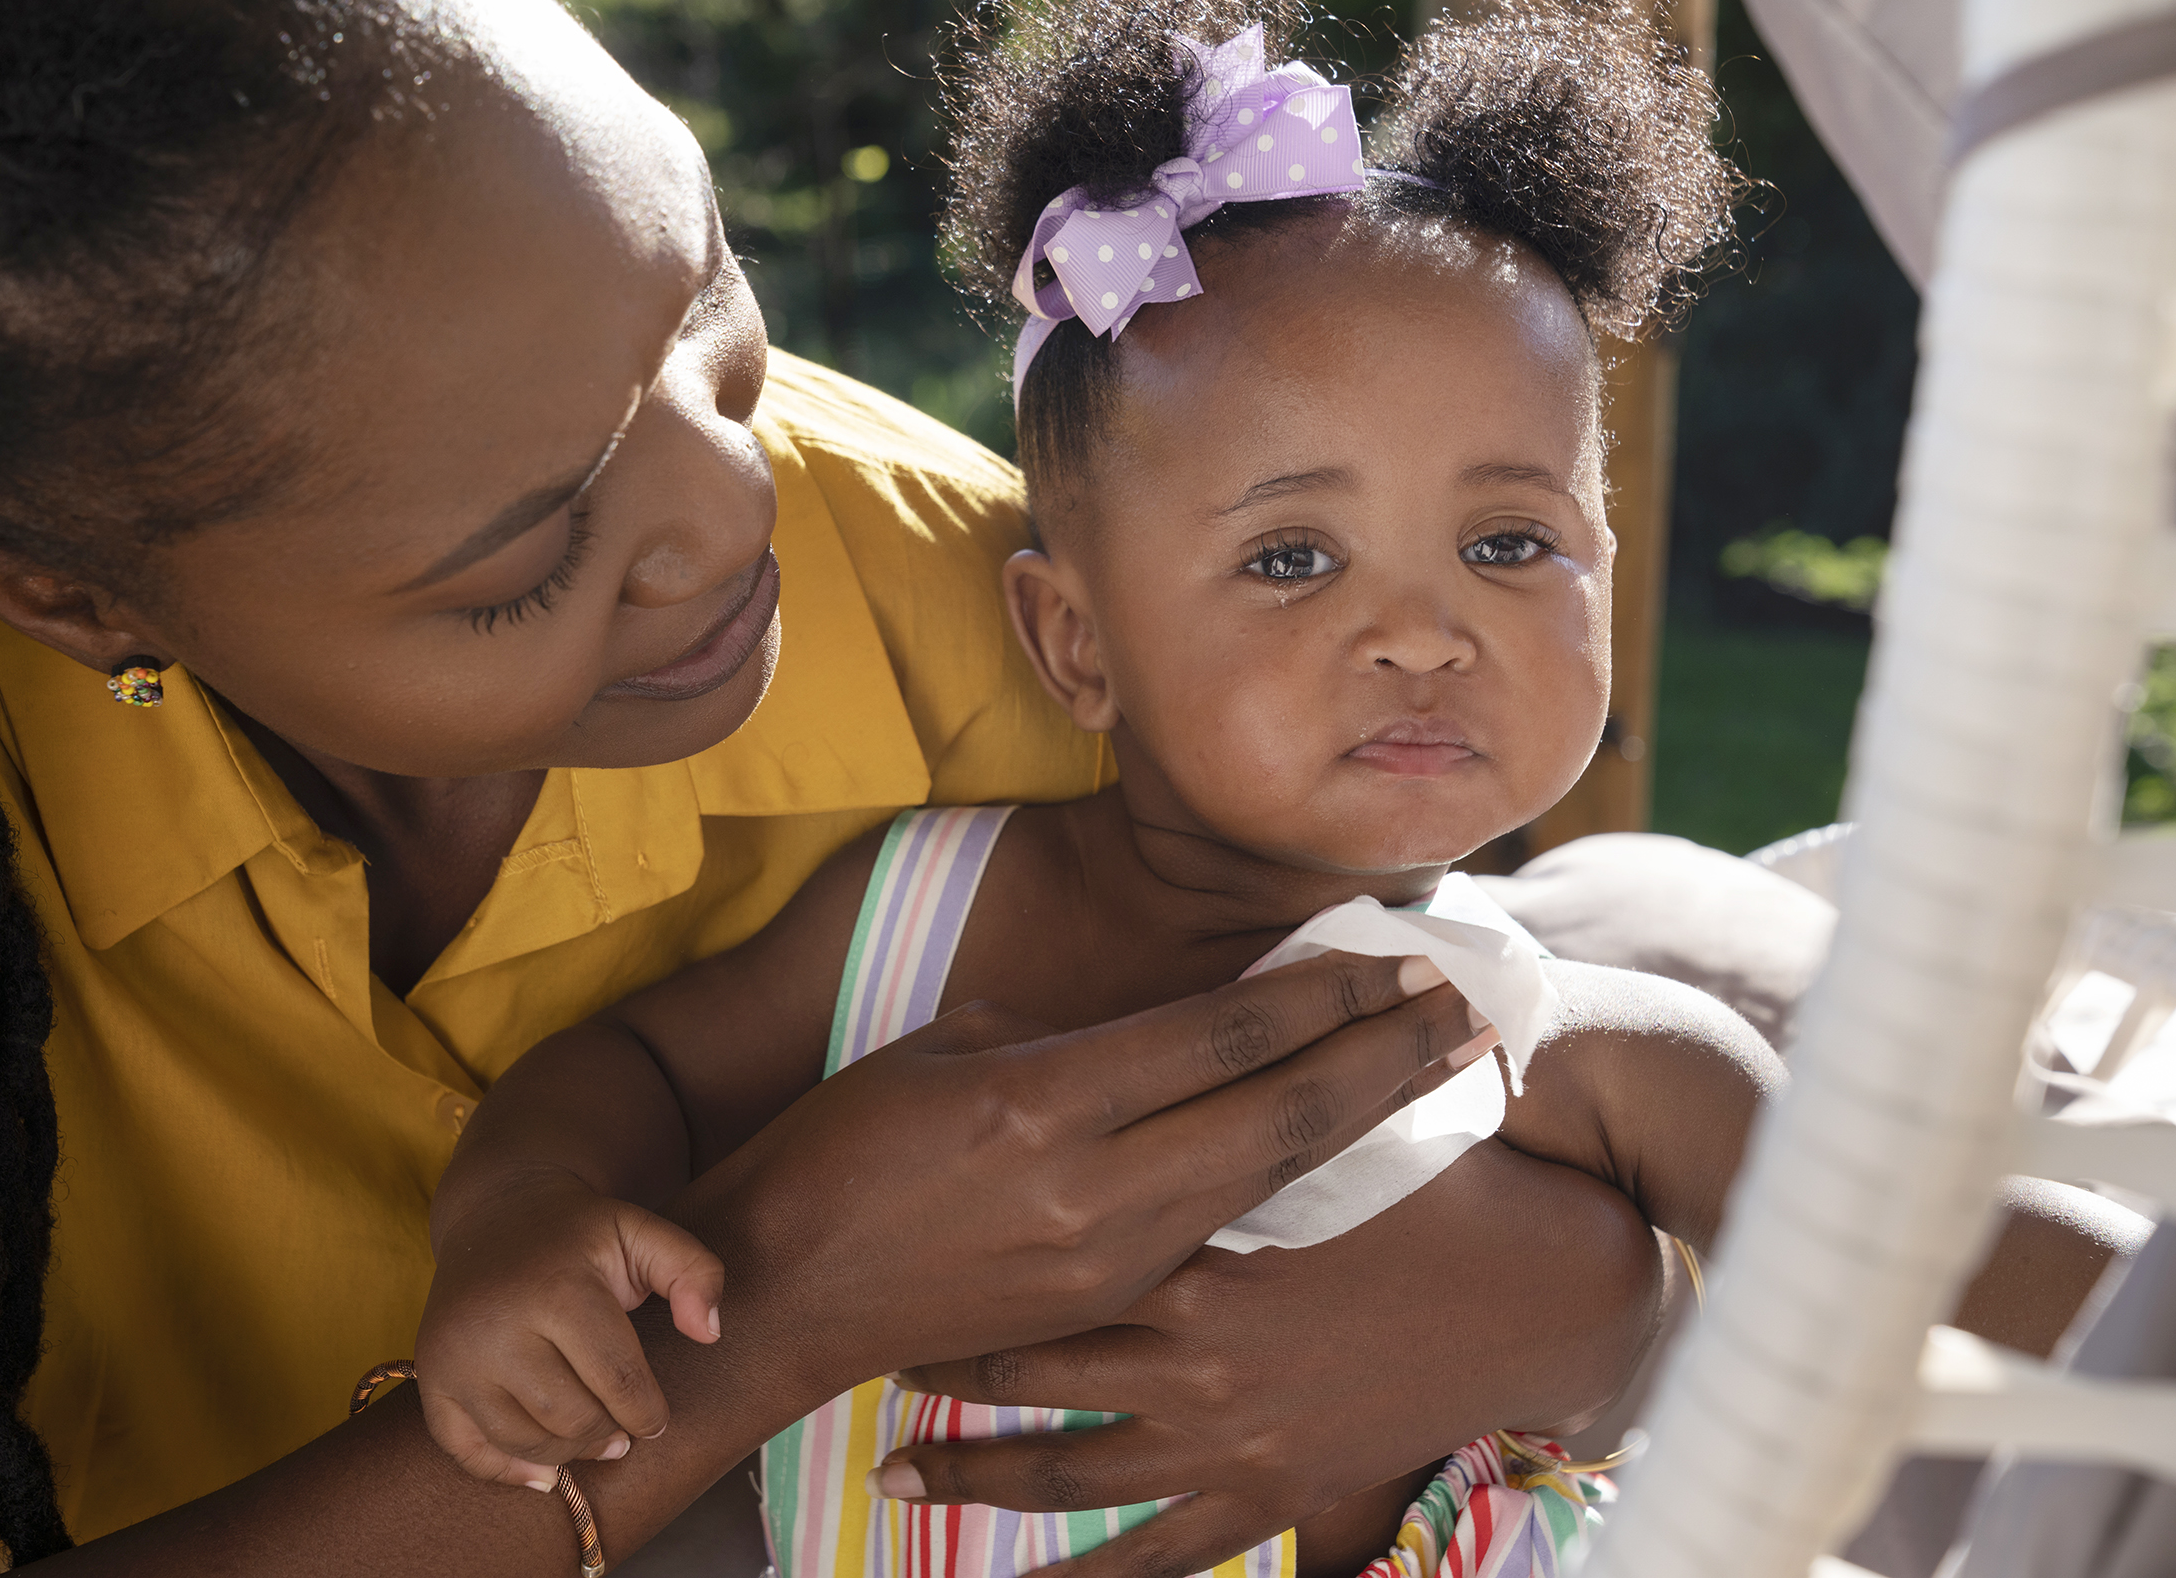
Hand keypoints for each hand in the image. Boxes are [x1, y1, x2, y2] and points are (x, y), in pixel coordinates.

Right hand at [416, 1164, 723, 1487]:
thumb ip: (695, 1272)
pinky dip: (507, 1470)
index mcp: (558, 1288)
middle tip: (623, 1427)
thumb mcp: (644, 1233)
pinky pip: (468, 1452)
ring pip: (524, 1440)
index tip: (655, 1417)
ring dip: (568, 1451)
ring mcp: (455, 1355)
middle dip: (609, 1431)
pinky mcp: (431, 1378)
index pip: (618, 1381)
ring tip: (591, 1434)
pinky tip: (542, 1469)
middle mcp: (497, 1324)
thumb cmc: (580, 1235)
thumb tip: (709, 1333)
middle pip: (571, 1418)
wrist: (496, 1217)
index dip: (648, 1412)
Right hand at [665, 950, 1481, 1403]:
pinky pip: (1226, 1225)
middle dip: (1387, 1051)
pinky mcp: (1108, 1302)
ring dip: (1370, 1116)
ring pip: (1273, 1174)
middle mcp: (1092, 1183)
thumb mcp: (946, 1052)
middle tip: (1469, 1001)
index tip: (1402, 950)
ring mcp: (1108, 1256)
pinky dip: (1300, 1176)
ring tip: (1445, 1066)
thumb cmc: (845, 1148)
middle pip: (1281, 1109)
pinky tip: (1350, 1146)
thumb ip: (1069, 1041)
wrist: (785, 1292)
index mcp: (1042, 1098)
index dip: (1325, 989)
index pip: (1221, 1032)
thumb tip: (1163, 1032)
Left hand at [872, 1139, 1662, 1577]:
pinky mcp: (1264, 1496)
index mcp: (1188, 1233)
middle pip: (1022, 1352)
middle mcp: (1191, 1343)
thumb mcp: (1290, 1124)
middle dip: (939, 1354)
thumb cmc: (1425, 1189)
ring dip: (968, 1467)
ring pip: (1059, 1462)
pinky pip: (1148, 1558)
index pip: (1040, 1236)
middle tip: (871, 1349)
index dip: (949, 1245)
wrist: (1541, 1297)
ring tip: (888, 1464)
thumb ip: (1202, 1094)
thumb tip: (1112, 1047)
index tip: (880, 1236)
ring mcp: (1224, 1433)